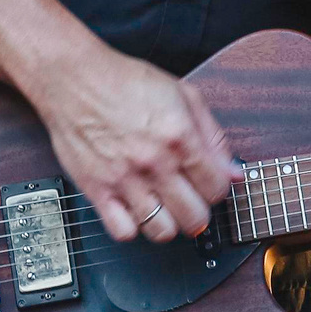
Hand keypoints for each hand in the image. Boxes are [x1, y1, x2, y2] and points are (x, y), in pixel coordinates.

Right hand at [28, 42, 241, 244]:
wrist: (75, 79)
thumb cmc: (125, 82)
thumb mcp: (182, 94)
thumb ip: (213, 135)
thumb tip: (234, 172)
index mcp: (180, 137)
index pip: (217, 188)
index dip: (218, 188)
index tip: (209, 184)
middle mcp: (155, 162)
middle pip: (194, 217)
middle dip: (198, 212)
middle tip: (190, 200)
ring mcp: (125, 179)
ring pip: (162, 231)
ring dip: (169, 223)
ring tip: (164, 207)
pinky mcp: (97, 190)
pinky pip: (123, 232)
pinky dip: (133, 227)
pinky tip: (135, 209)